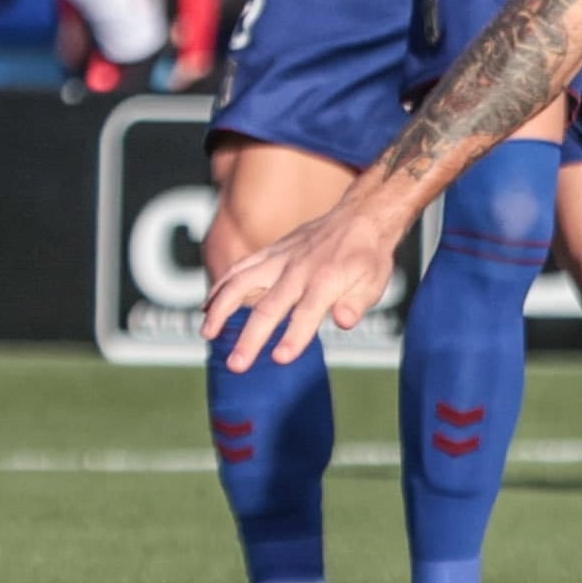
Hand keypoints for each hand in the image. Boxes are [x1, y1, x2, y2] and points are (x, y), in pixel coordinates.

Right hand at [203, 207, 401, 373]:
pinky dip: (220, 287)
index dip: (294, 337)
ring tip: (207, 334)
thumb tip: (344, 321)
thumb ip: (357, 303)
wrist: (359, 218)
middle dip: (251, 338)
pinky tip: (206, 307)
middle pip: (269, 307)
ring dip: (222, 310)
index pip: (307, 313)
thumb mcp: (375, 281)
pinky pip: (239, 269)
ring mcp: (279, 260)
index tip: (280, 358)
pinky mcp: (269, 254)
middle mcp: (297, 271)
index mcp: (326, 281)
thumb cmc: (367, 257)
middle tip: (237, 365)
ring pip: (242, 283)